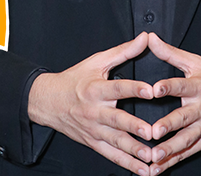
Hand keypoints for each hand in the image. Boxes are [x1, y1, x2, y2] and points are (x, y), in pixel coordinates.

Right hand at [28, 32, 153, 175]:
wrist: (48, 102)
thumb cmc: (75, 79)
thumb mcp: (97, 61)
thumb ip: (123, 51)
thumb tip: (145, 37)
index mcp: (96, 89)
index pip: (118, 88)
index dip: (135, 89)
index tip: (151, 91)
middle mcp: (95, 111)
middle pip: (117, 120)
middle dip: (135, 126)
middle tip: (152, 131)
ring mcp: (94, 130)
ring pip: (116, 142)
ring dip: (135, 151)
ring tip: (152, 156)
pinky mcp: (94, 143)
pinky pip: (112, 156)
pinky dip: (128, 164)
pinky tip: (144, 170)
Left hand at [147, 33, 200, 174]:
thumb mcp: (195, 62)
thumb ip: (170, 52)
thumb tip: (150, 38)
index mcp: (198, 85)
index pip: (182, 85)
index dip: (169, 86)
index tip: (155, 89)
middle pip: (184, 117)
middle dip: (169, 125)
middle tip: (154, 131)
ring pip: (186, 139)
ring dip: (170, 148)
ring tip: (155, 155)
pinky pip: (188, 152)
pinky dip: (173, 161)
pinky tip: (158, 167)